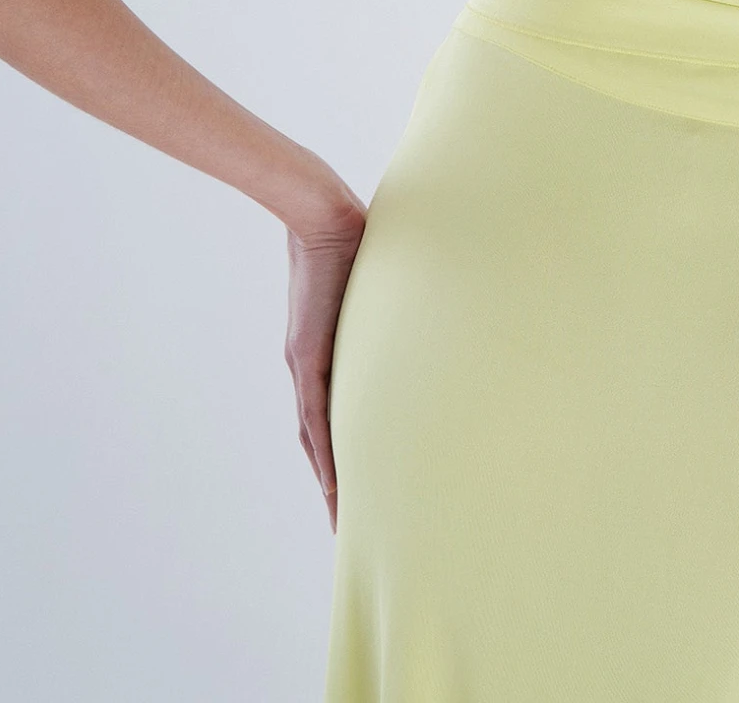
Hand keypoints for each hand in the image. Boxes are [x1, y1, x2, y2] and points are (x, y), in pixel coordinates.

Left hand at [285, 191, 368, 531]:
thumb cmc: (353, 238)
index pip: (329, 416)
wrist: (321, 215)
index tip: (353, 489)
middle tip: (346, 524)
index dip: (338, 456)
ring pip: (313, 438)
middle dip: (331, 483)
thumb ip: (393, 302)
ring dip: (327, 480)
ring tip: (341, 518)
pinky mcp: (308, 356)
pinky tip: (333, 483)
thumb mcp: (376, 284)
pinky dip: (324, 453)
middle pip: (317, 440)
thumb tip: (432, 297)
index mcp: (325, 351)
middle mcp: (309, 365)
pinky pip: (315, 417)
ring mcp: (306, 363)